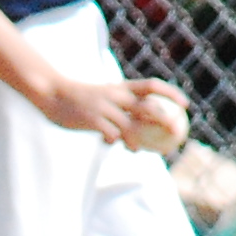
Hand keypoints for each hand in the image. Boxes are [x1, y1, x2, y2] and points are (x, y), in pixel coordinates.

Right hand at [31, 69, 185, 148]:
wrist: (51, 93)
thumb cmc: (76, 98)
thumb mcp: (101, 97)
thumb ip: (117, 107)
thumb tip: (132, 127)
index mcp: (120, 87)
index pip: (151, 86)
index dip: (171, 93)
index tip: (185, 104)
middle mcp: (116, 96)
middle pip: (148, 106)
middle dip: (165, 119)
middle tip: (177, 131)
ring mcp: (104, 108)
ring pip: (131, 125)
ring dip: (139, 140)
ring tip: (142, 150)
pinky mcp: (92, 120)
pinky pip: (111, 134)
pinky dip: (115, 141)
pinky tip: (113, 145)